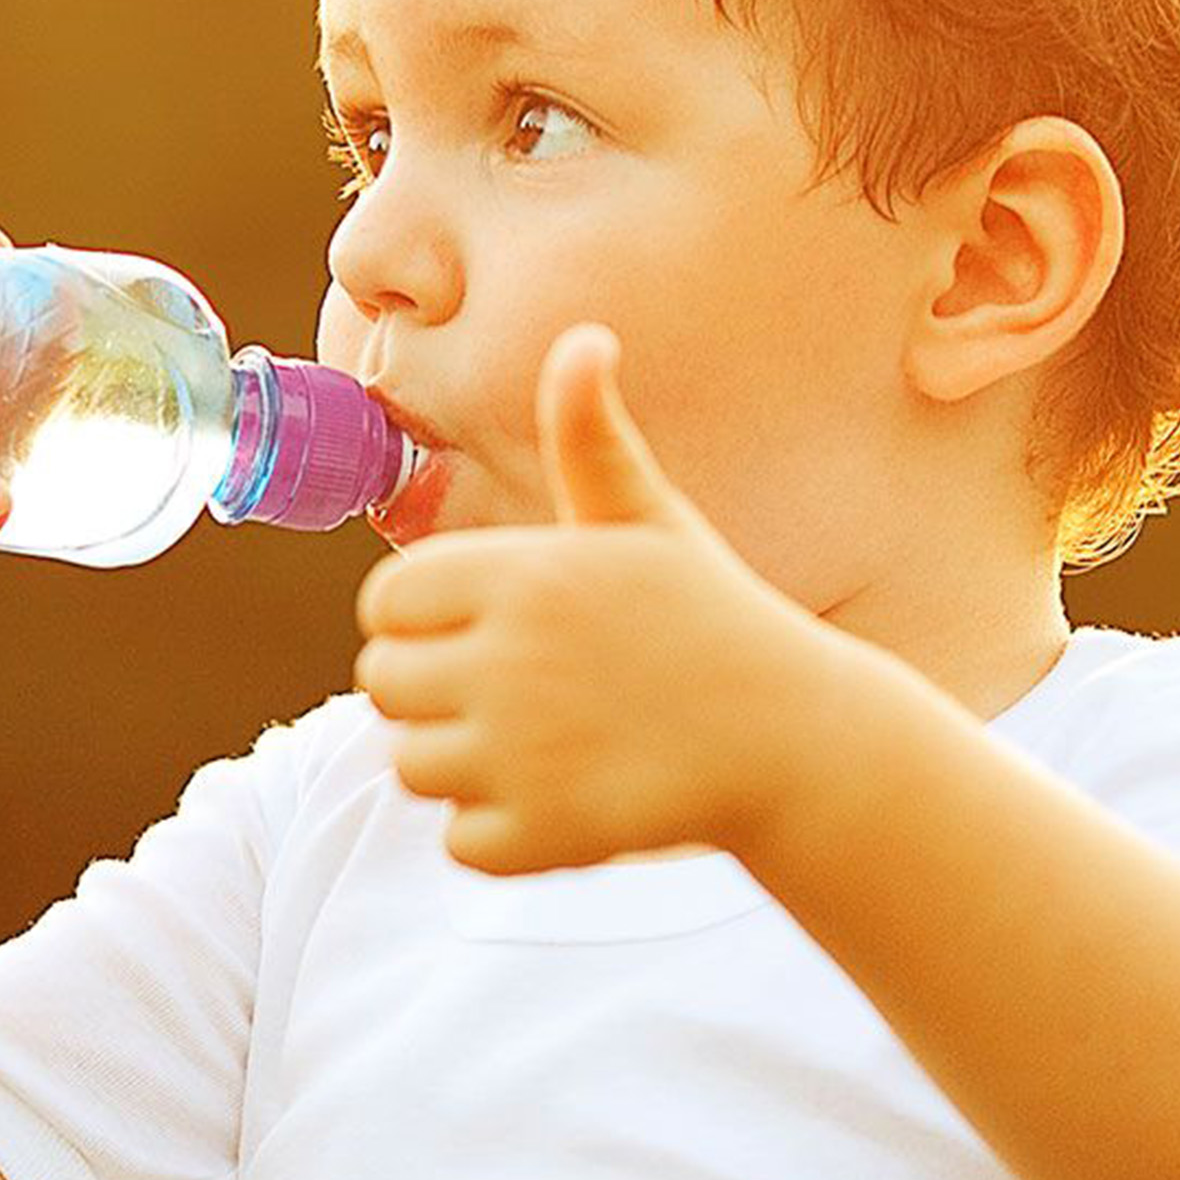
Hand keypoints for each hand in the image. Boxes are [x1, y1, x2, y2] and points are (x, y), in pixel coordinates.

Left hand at [352, 323, 841, 874]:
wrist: (796, 740)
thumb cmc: (712, 619)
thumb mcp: (649, 520)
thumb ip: (590, 438)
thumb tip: (583, 338)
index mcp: (524, 575)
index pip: (384, 605)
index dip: (423, 622)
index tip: (483, 632)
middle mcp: (508, 660)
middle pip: (382, 685)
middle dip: (434, 694)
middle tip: (515, 697)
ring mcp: (521, 754)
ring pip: (410, 767)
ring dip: (461, 767)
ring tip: (541, 749)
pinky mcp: (541, 835)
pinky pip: (457, 841)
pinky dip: (499, 834)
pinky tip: (561, 804)